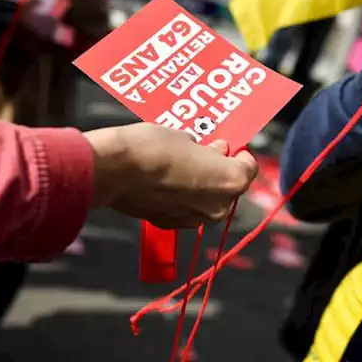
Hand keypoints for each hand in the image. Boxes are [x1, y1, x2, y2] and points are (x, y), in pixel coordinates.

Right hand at [83, 124, 258, 227]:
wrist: (113, 170)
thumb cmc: (152, 147)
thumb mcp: (187, 137)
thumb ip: (208, 151)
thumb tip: (214, 152)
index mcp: (230, 181)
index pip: (248, 167)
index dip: (239, 153)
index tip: (229, 145)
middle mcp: (217, 206)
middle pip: (229, 186)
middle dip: (219, 169)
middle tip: (205, 151)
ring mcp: (194, 219)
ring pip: (207, 200)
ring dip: (201, 185)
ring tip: (182, 164)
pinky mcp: (170, 224)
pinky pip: (186, 209)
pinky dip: (182, 197)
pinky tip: (166, 180)